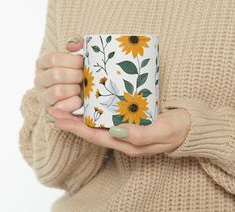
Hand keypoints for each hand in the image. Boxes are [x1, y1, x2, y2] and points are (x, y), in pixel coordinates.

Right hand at [34, 35, 83, 111]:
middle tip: (83, 77)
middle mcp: (39, 79)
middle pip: (57, 75)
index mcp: (42, 62)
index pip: (53, 58)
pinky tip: (79, 99)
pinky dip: (74, 102)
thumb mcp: (76, 56)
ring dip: (75, 90)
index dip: (72, 61)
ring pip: (58, 91)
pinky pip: (62, 107)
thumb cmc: (76, 71)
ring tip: (80, 88)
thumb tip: (73, 45)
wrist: (76, 92)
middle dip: (76, 76)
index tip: (82, 63)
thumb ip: (76, 44)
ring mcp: (42, 95)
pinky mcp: (50, 110)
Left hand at [47, 107, 190, 156]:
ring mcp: (127, 129)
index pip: (97, 137)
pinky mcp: (131, 121)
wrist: (190, 126)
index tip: (59, 118)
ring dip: (82, 117)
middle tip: (55, 110)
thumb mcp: (163, 132)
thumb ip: (140, 135)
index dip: (76, 129)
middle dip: (73, 122)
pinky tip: (91, 103)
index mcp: (128, 143)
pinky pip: (109, 118)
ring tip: (67, 106)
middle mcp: (124, 138)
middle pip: (93, 131)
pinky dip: (97, 111)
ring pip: (99, 125)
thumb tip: (116, 132)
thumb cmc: (178, 129)